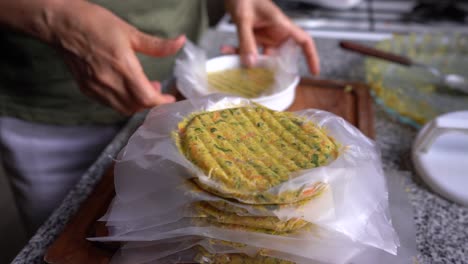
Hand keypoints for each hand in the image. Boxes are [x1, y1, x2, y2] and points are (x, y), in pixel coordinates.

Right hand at [45, 1, 182, 114]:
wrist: (61, 24)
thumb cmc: (95, 24)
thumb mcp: (131, 32)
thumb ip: (158, 45)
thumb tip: (181, 42)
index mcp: (123, 68)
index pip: (147, 98)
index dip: (162, 102)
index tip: (169, 98)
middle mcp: (109, 82)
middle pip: (137, 106)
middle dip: (150, 102)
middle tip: (156, 88)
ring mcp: (96, 88)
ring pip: (123, 109)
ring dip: (136, 103)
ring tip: (141, 87)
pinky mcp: (86, 88)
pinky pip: (108, 104)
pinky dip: (121, 101)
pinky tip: (123, 87)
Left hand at [225, 0, 319, 74]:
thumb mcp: (244, 18)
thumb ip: (246, 41)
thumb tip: (250, 64)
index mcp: (282, 25)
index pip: (304, 41)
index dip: (311, 56)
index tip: (314, 72)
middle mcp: (276, 33)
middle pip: (282, 56)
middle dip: (273, 70)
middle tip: (262, 80)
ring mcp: (265, 37)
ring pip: (263, 57)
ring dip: (251, 63)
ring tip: (238, 67)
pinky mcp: (253, 38)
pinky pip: (248, 50)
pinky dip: (237, 52)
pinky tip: (225, 50)